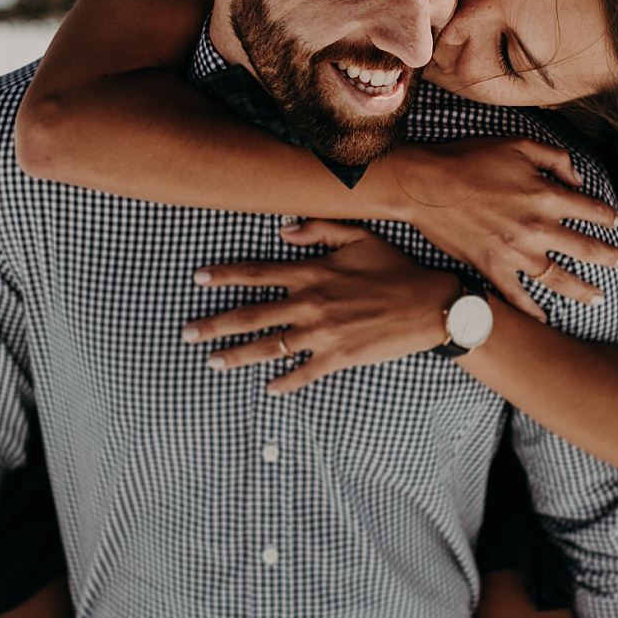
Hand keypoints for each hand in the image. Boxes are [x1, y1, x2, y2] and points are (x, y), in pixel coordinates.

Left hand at [185, 220, 460, 392]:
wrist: (431, 305)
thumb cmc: (397, 269)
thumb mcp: (360, 236)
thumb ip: (319, 229)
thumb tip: (283, 230)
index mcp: (313, 273)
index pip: (257, 273)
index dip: (225, 275)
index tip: (198, 279)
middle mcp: (311, 303)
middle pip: (251, 315)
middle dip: (215, 324)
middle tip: (187, 333)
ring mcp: (323, 334)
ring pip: (269, 347)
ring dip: (237, 356)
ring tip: (212, 363)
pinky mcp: (340, 357)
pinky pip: (303, 373)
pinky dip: (284, 383)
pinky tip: (267, 389)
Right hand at [389, 138, 617, 320]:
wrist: (425, 185)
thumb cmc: (470, 159)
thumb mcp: (518, 144)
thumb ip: (556, 158)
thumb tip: (578, 180)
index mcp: (546, 196)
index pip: (593, 211)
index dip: (608, 217)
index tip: (615, 222)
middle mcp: (537, 228)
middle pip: (586, 249)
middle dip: (608, 256)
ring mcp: (514, 253)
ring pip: (559, 279)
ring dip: (583, 290)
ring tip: (598, 298)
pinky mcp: (491, 268)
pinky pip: (518, 297)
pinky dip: (533, 311)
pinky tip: (545, 319)